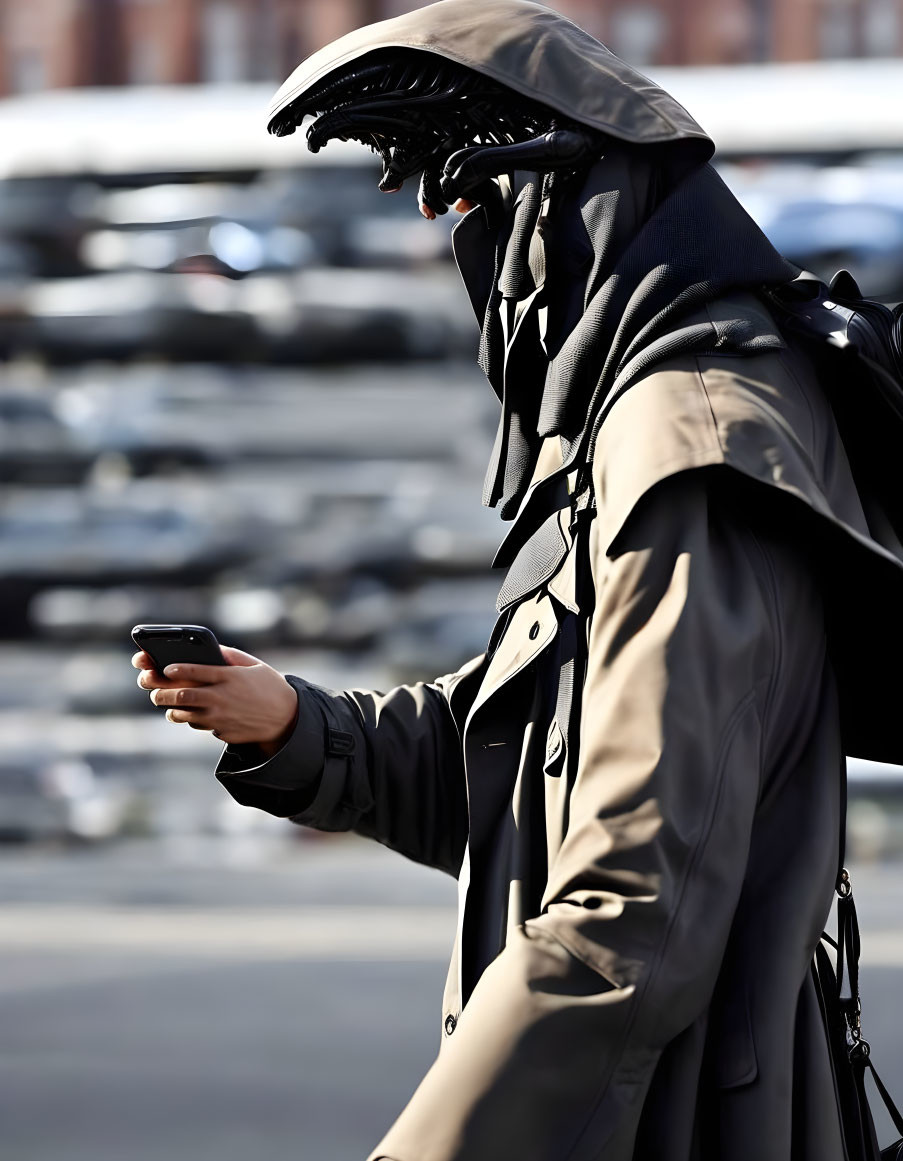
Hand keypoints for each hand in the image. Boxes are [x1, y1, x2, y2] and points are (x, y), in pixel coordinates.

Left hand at [132, 645, 298, 754]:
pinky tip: (193, 716)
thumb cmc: (269, 687)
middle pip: (182, 695)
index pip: (195, 671)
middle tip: (155, 691)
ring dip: (172, 710)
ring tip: (169, 706)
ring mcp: (220, 717)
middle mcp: (222, 697)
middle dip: (162, 693)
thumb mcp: (254, 666)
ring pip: (185, 715)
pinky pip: (200, 726)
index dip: (176, 669)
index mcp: (229, 677)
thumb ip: (230, 656)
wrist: (286, 718)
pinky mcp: (221, 731)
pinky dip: (193, 721)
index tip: (165, 668)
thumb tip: (210, 649)